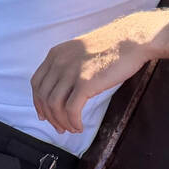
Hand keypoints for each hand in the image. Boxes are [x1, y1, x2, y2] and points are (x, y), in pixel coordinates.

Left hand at [30, 12, 158, 133]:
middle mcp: (58, 62)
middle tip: (60, 128)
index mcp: (55, 54)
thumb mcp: (79, 51)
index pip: (37, 83)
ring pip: (55, 105)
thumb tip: (63, 88)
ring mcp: (71, 72)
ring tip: (72, 129)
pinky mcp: (86, 82)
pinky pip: (71, 109)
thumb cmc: (111, 46)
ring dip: (62, 121)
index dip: (38, 102)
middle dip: (50, 116)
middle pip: (43, 96)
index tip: (44, 115)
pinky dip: (73, 122)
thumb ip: (67, 65)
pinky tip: (79, 127)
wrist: (132, 39)